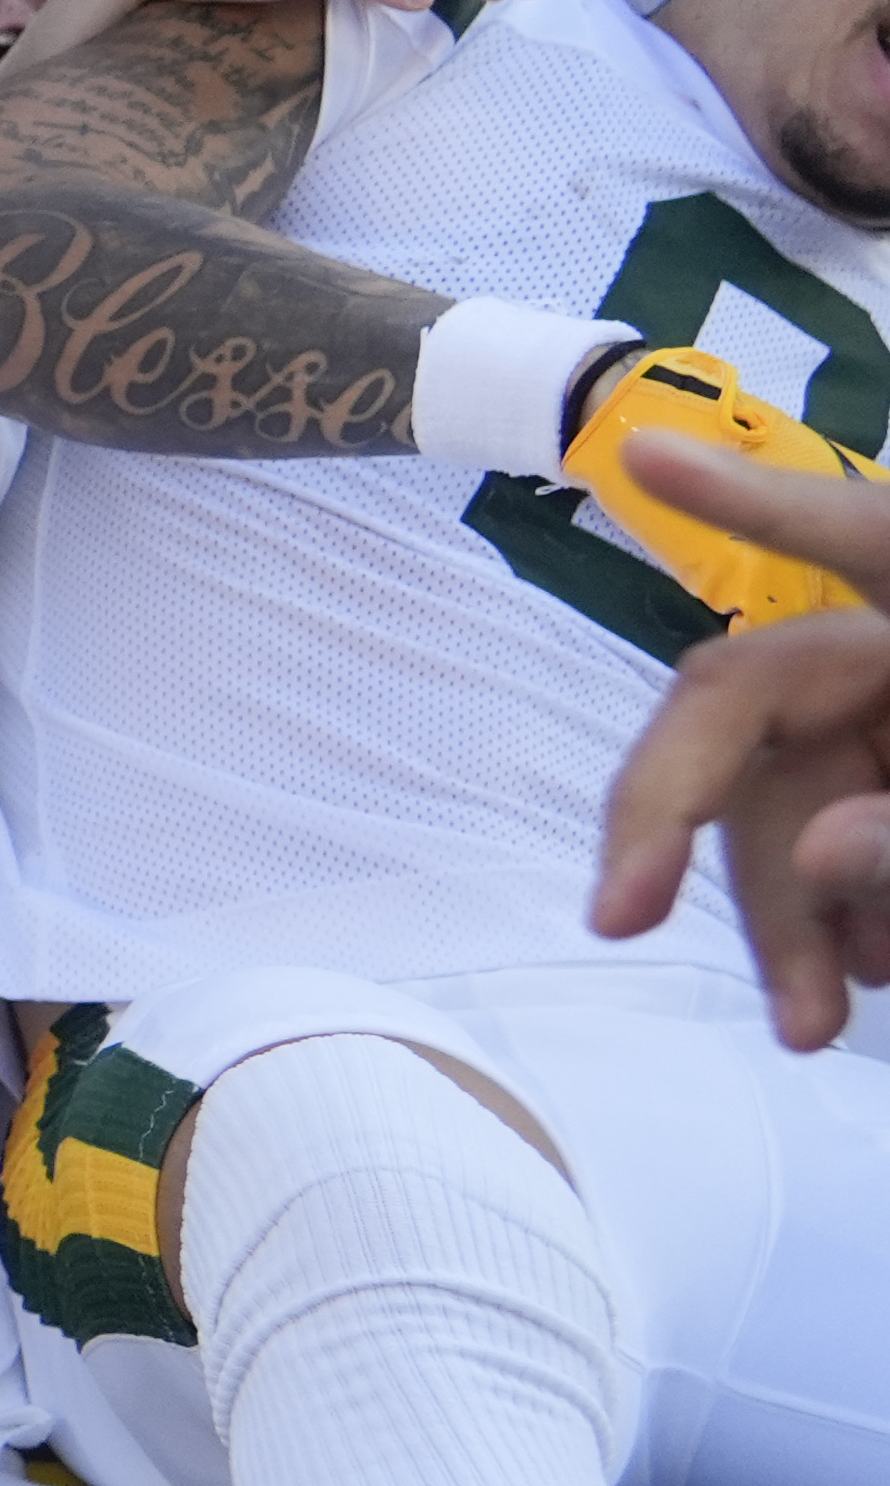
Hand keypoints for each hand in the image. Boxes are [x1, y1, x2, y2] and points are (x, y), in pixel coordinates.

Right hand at [592, 451, 889, 1046]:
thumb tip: (810, 860)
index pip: (867, 531)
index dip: (758, 499)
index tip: (645, 458)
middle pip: (769, 702)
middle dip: (688, 816)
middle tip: (620, 920)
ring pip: (793, 797)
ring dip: (780, 912)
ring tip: (815, 1026)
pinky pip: (844, 845)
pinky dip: (840, 917)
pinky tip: (863, 984)